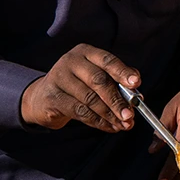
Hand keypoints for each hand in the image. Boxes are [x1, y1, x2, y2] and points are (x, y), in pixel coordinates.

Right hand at [20, 45, 139, 131]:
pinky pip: (80, 111)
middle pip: (99, 80)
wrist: (43, 97)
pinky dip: (98, 122)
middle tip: (130, 115)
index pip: (107, 60)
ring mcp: (59, 78)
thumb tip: (136, 91)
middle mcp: (71, 61)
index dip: (122, 72)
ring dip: (109, 115)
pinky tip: (109, 127)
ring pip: (90, 99)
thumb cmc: (76, 86)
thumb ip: (116, 80)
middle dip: (117, 100)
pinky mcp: (53, 98)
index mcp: (85, 52)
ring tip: (123, 125)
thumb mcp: (94, 76)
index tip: (136, 83)